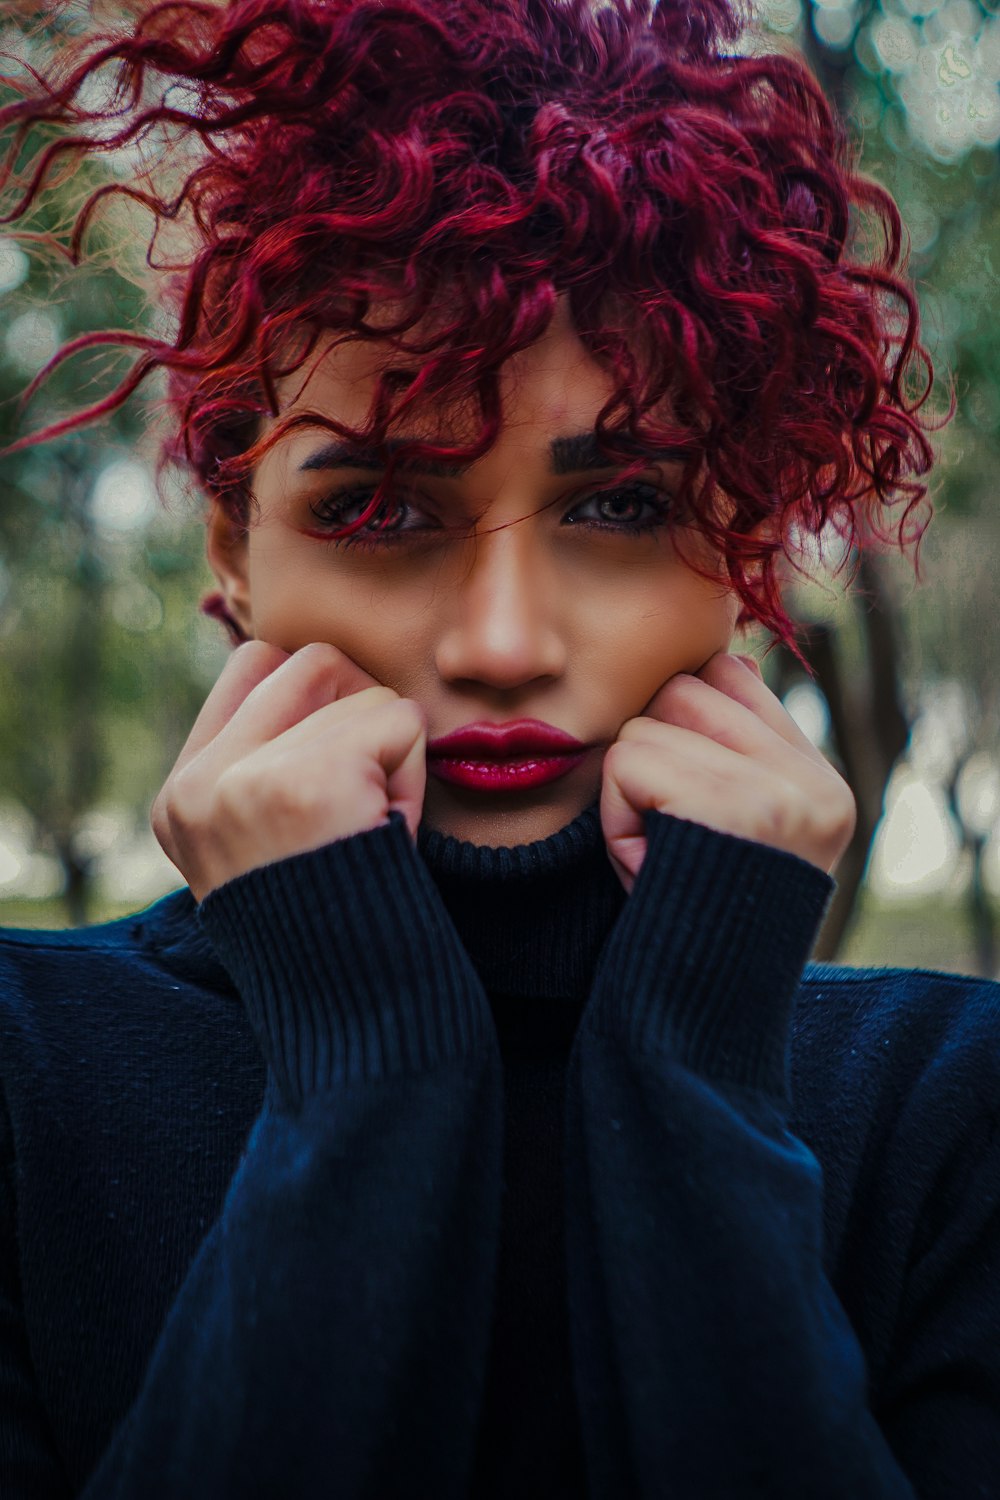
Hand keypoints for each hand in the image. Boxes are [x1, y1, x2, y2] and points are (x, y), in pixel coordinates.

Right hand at [151, 641, 427, 902]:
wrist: (354, 1009)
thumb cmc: (336, 922)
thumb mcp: (272, 841)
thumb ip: (271, 759)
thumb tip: (329, 673)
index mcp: (182, 797)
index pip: (252, 666)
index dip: (318, 695)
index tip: (341, 761)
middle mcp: (198, 786)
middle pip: (309, 661)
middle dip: (360, 708)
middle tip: (368, 786)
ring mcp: (244, 780)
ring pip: (363, 692)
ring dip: (390, 752)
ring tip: (373, 821)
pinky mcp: (305, 783)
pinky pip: (398, 723)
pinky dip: (413, 774)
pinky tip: (390, 829)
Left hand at [600, 652, 855, 893]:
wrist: (707, 1014)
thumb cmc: (701, 915)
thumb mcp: (731, 827)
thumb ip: (738, 747)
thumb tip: (739, 657)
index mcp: (818, 783)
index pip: (733, 678)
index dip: (680, 719)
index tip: (674, 790)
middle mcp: (812, 784)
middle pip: (683, 690)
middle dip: (650, 750)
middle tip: (660, 823)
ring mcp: (776, 792)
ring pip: (648, 724)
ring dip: (630, 787)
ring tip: (655, 845)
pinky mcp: (729, 805)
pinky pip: (628, 760)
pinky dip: (615, 814)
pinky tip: (642, 858)